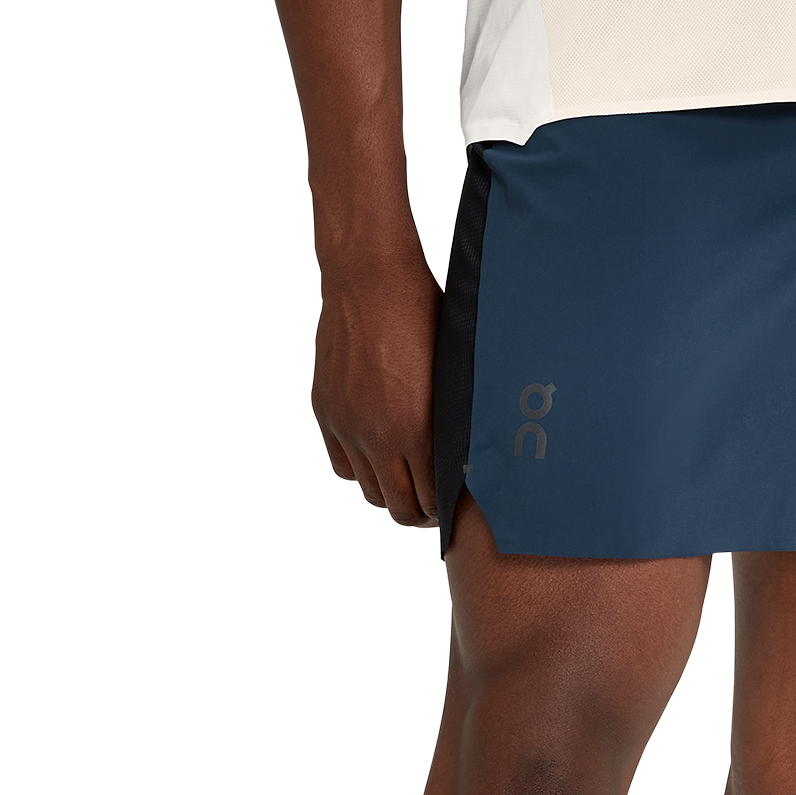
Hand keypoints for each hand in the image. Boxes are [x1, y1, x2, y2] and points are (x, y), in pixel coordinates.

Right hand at [311, 242, 441, 525]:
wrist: (370, 281)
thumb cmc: (422, 318)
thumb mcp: (453, 376)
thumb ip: (456, 423)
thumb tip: (468, 459)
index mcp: (417, 430)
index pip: (433, 500)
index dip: (445, 510)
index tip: (454, 507)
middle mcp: (378, 436)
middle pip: (399, 507)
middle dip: (420, 513)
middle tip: (432, 505)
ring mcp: (348, 426)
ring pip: (369, 492)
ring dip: (390, 495)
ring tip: (406, 484)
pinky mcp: (327, 412)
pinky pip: (342, 466)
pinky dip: (360, 472)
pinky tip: (378, 460)